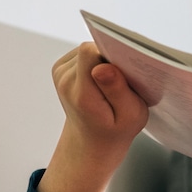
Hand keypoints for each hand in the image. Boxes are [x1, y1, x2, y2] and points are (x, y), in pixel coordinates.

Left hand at [39, 42, 148, 191]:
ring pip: (89, 50)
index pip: (91, 52)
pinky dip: (97, 64)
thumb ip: (119, 91)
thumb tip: (104, 66)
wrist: (91, 142)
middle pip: (91, 49)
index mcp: (82, 94)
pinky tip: (101, 83)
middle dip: (111, 62)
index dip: (112, 56)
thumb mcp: (131, 117)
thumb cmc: (115, 131)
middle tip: (120, 87)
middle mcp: (65, 80)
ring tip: (111, 87)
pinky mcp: (61, 67)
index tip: (124, 74)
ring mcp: (60, 73)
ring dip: (104, 63)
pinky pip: (84, 54)